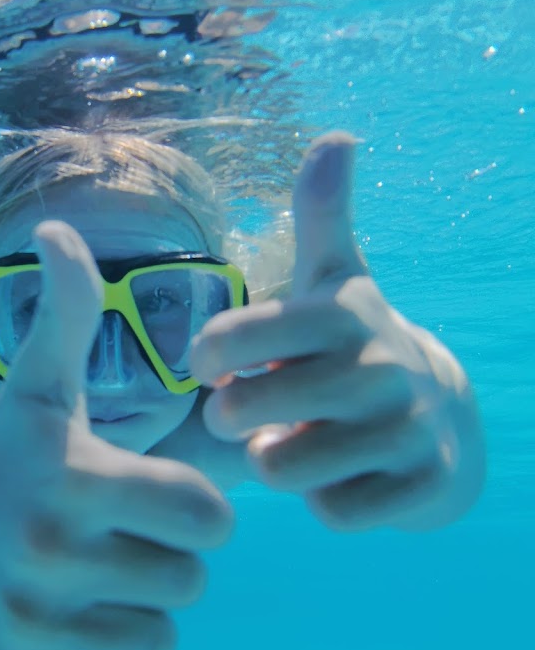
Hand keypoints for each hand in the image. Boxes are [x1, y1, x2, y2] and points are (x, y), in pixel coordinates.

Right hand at [0, 221, 233, 649]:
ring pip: (155, 642)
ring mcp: (24, 619)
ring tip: (93, 575)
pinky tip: (63, 617)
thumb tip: (62, 227)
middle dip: (167, 561)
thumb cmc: (11, 447)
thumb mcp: (44, 383)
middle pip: (188, 585)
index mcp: (76, 478)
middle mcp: (47, 552)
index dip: (195, 509)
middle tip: (118, 536)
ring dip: (136, 610)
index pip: (210, 519)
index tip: (158, 497)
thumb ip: (70, 310)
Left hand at [189, 132, 483, 531]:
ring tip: (292, 441)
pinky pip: (332, 513)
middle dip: (230, 419)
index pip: (223, 340)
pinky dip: (324, 501)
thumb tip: (337, 135)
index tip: (218, 365)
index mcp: (338, 313)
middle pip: (239, 413)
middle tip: (245, 414)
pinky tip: (338, 476)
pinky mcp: (423, 486)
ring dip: (274, 461)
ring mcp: (405, 429)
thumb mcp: (338, 279)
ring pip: (279, 469)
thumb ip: (323, 214)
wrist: (442, 414)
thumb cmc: (357, 343)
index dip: (206, 361)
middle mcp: (377, 365)